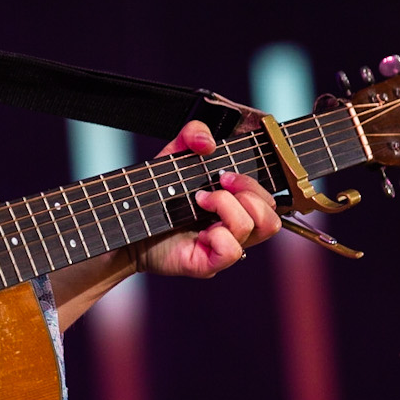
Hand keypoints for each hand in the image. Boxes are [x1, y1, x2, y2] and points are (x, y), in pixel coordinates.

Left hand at [133, 120, 281, 278]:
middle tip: (213, 187)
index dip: (252, 184)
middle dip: (245, 192)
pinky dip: (219, 235)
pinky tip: (199, 231)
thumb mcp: (175, 156)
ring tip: (199, 202)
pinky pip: (232, 251)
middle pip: (271, 217)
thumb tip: (208, 142)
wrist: (128, 221)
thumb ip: (193, 134)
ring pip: (252, 229)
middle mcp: (234, 230)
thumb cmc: (156, 194)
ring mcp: (222, 249)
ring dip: (226, 207)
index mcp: (235, 208)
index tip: (223, 174)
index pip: (268, 202)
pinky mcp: (207, 264)